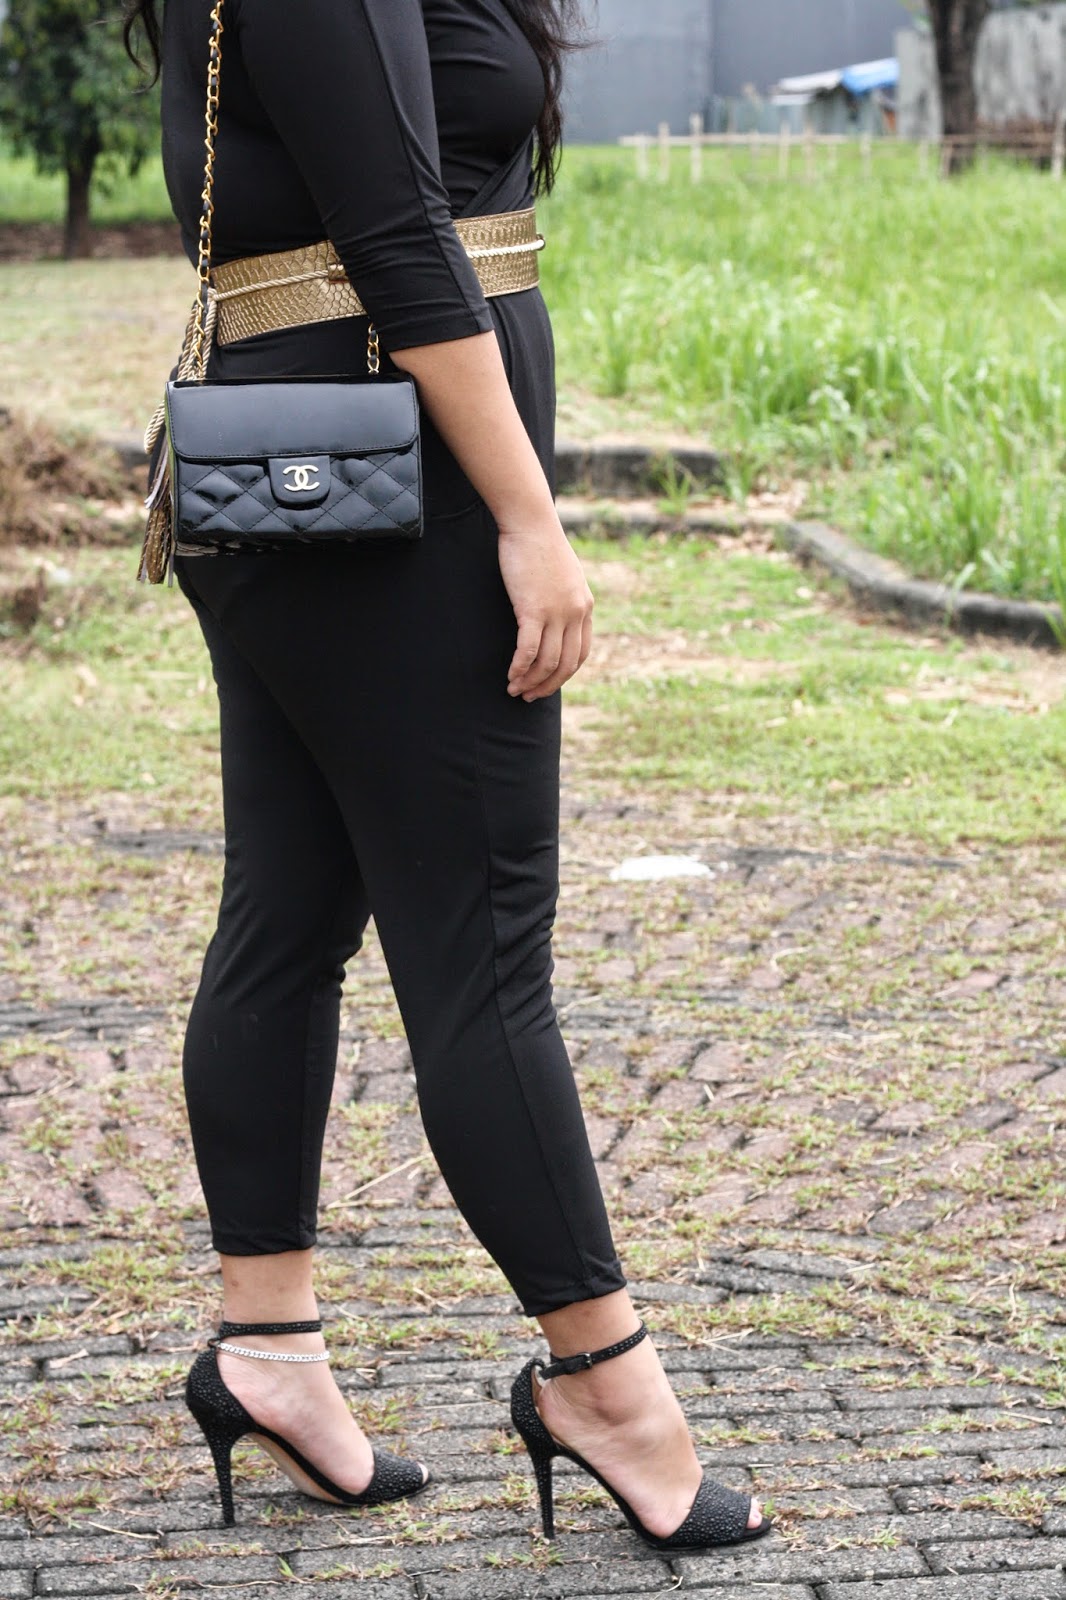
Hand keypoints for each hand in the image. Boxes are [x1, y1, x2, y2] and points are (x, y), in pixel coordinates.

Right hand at [496, 515, 593, 701]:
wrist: (531, 523)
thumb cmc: (541, 546)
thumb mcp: (564, 576)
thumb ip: (565, 599)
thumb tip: (554, 618)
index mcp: (585, 606)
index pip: (581, 653)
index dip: (564, 674)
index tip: (548, 683)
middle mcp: (575, 613)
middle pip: (566, 664)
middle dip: (548, 685)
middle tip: (530, 696)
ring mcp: (556, 612)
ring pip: (547, 661)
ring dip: (530, 680)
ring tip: (515, 689)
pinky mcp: (533, 609)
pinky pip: (529, 649)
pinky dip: (520, 667)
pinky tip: (511, 675)